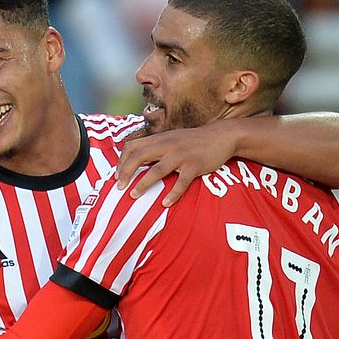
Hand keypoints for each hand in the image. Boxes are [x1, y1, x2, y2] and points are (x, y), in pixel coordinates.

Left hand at [115, 124, 234, 205]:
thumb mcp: (172, 137)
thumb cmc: (194, 140)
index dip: (121, 161)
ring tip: (134, 195)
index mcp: (160, 138)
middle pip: (139, 157)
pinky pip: (181, 183)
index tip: (117, 174)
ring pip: (156, 170)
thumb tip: (139, 160)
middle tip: (120, 186)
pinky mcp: (194, 165)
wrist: (221, 135)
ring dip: (142, 184)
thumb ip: (157, 146)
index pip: (132, 146)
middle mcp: (167, 145)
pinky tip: (165, 203)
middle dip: (126, 172)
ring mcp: (181, 155)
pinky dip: (172, 195)